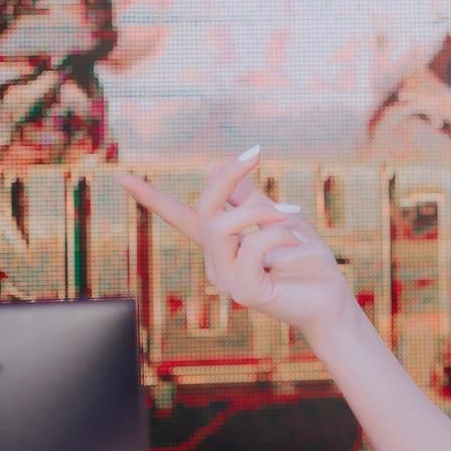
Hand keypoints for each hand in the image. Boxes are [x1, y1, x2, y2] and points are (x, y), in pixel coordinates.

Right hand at [114, 148, 356, 335]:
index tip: (121, 176)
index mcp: (221, 245)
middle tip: (255, 152)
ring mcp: (227, 280)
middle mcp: (216, 263)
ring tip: (292, 214)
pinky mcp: (245, 293)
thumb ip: (249, 198)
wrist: (330, 298)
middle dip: (226, 176)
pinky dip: (276, 236)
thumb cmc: (305, 262)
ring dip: (261, 211)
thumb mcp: (277, 218)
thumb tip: (217, 167)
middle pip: (202, 210)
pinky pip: (250, 248)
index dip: (151, 198)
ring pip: (221, 226)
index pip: (179, 217)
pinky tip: (296, 244)